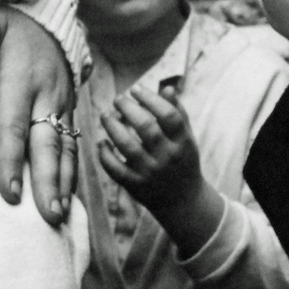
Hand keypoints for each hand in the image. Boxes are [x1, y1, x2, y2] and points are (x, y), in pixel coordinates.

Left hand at [0, 5, 75, 225]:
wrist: (50, 13)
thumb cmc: (12, 21)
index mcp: (23, 79)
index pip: (13, 125)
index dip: (9, 160)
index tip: (9, 193)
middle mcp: (47, 96)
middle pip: (46, 145)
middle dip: (47, 183)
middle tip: (48, 216)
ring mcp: (62, 104)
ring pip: (65, 148)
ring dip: (63, 183)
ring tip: (60, 215)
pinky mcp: (68, 108)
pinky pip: (72, 143)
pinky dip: (70, 171)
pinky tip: (66, 194)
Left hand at [99, 85, 222, 256]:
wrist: (183, 201)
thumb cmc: (183, 161)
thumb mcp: (187, 138)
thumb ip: (178, 113)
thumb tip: (167, 88)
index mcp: (182, 142)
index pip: (168, 115)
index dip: (150, 98)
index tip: (136, 89)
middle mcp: (167, 157)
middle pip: (146, 127)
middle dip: (128, 108)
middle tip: (118, 99)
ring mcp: (150, 172)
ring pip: (126, 145)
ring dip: (112, 126)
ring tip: (106, 115)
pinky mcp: (135, 186)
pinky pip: (115, 168)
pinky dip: (104, 154)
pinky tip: (102, 142)